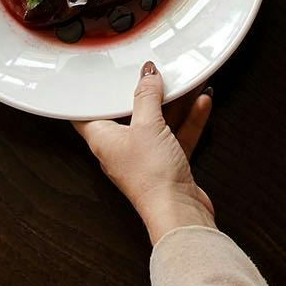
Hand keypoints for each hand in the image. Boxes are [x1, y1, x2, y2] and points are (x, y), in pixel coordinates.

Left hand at [75, 62, 215, 242]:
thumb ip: (147, 97)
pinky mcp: (167, 164)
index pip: (85, 114)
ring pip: (157, 123)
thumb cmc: (151, 178)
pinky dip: (188, 119)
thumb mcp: (147, 125)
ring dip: (172, 103)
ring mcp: (145, 156)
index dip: (90, 95)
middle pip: (129, 114)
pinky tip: (200, 103)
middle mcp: (121, 149)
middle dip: (142, 93)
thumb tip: (147, 76)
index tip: (96, 78)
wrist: (178, 211)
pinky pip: (177, 135)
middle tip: (151, 74)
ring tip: (182, 82)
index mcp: (103, 140)